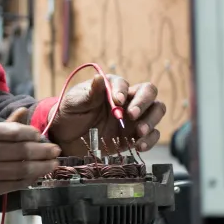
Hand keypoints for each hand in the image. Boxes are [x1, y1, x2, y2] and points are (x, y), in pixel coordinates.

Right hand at [0, 119, 60, 203]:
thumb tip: (23, 113)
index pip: (11, 131)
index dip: (32, 133)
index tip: (42, 135)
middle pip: (20, 152)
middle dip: (43, 151)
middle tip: (56, 150)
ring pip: (21, 170)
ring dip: (41, 167)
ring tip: (53, 163)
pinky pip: (14, 185)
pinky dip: (29, 180)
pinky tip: (37, 175)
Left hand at [46, 74, 166, 154]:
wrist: (67, 137)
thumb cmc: (70, 113)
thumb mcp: (75, 102)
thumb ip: (90, 93)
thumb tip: (99, 78)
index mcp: (111, 87)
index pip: (124, 83)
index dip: (122, 90)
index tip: (117, 101)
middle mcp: (126, 99)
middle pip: (149, 92)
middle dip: (144, 102)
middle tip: (131, 115)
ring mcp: (133, 118)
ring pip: (156, 111)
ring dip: (151, 120)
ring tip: (139, 131)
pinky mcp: (135, 135)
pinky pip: (152, 135)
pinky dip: (150, 140)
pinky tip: (139, 146)